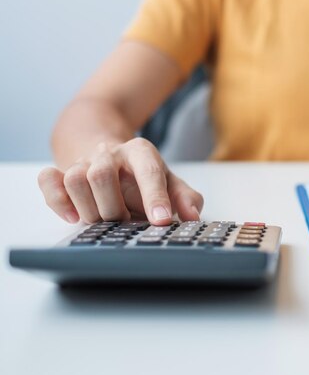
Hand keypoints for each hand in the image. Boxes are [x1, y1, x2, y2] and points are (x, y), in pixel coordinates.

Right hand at [37, 138, 203, 224]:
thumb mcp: (170, 183)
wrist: (110, 154)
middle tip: (125, 222)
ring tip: (104, 220)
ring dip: (89, 208)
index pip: (148, 172)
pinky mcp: (60, 172)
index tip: (161, 220)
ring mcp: (83, 161)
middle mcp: (110, 153)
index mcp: (140, 152)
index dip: (155, 197)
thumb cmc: (143, 176)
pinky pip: (49, 181)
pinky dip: (58, 201)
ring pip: (74, 179)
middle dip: (114, 208)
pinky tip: (73, 217)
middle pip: (101, 175)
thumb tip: (193, 217)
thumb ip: (185, 198)